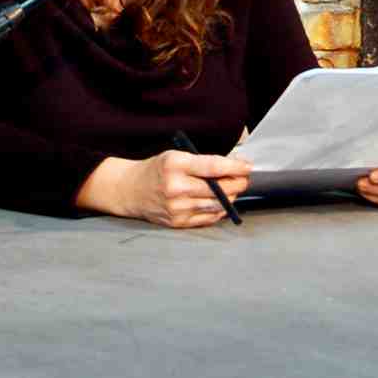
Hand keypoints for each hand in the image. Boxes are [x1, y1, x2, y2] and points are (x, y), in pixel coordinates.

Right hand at [76, 150, 250, 227]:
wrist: (130, 190)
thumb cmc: (155, 170)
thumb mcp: (175, 155)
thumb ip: (201, 161)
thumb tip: (232, 166)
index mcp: (175, 165)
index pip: (212, 166)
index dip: (235, 167)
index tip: (248, 166)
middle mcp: (176, 188)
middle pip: (218, 189)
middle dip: (237, 183)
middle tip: (244, 178)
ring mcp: (177, 208)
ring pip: (217, 205)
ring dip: (231, 197)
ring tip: (234, 189)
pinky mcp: (178, 222)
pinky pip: (208, 219)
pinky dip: (220, 211)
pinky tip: (222, 203)